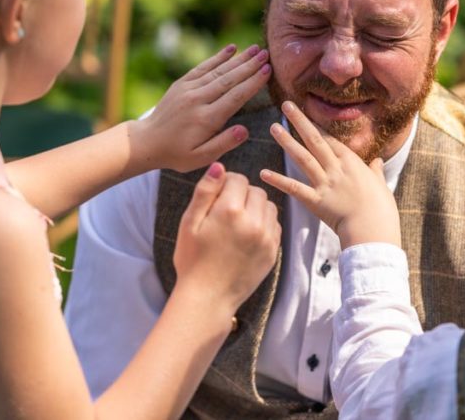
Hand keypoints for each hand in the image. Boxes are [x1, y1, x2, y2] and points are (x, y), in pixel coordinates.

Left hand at [135, 44, 270, 172]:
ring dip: (238, 59)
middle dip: (250, 66)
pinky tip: (231, 48)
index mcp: (206, 119)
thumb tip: (245, 130)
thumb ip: (223, 143)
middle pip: (229, 79)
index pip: (235, 97)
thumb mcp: (200, 158)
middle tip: (267, 55)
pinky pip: (203, 67)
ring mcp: (188, 89)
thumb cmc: (177, 154)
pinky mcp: (181, 84)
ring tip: (255, 49)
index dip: (253, 83)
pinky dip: (217, 57)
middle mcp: (197, 100)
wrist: (146, 142)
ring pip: (218, 71)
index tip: (268, 71)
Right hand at [173, 163, 280, 310]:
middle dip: (241, 195)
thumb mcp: (189, 222)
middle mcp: (253, 222)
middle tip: (225, 211)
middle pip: (256, 190)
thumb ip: (205, 191)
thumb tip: (220, 166)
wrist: (207, 298)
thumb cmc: (192, 260)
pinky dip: (263, 224)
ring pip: (268, 206)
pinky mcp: (273, 252)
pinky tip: (246, 235)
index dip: (224, 185)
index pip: (237, 179)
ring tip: (237, 223)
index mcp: (230, 211)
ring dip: (255, 207)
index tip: (215, 199)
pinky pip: (274, 225)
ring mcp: (266, 238)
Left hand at [259, 101, 400, 248]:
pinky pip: (295, 189)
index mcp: (352, 163)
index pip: (330, 139)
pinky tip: (263, 173)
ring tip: (274, 128)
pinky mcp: (316, 202)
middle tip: (286, 105)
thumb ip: (375, 171)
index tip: (304, 112)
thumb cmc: (381, 210)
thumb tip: (377, 162)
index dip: (316, 124)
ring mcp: (325, 184)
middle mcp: (337, 169)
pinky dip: (279, 181)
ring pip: (303, 158)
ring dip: (287, 142)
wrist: (374, 232)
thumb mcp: (380, 185)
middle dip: (300, 121)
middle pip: (315, 140)